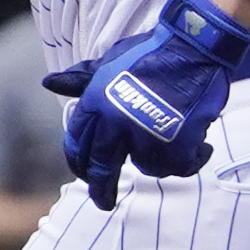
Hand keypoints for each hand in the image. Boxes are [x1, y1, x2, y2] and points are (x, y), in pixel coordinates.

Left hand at [41, 0, 249, 208]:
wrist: (193, 47)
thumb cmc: (153, 53)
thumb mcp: (110, 63)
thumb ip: (82, 80)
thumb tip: (50, 83)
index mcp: (96, 104)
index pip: (78, 145)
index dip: (81, 165)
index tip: (86, 176)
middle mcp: (115, 124)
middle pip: (102, 168)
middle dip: (102, 189)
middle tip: (105, 203)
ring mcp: (145, 137)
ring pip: (147, 166)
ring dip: (160, 158)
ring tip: (175, 139)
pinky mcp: (174, 146)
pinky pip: (179, 166)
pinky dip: (191, 158)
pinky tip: (200, 146)